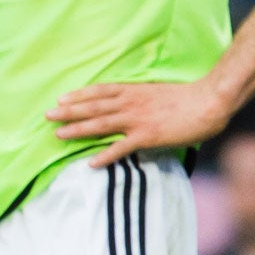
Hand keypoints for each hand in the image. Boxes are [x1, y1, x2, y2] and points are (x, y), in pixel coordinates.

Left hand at [46, 79, 233, 167]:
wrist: (208, 102)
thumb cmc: (186, 97)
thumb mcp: (156, 91)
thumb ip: (139, 98)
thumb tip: (127, 104)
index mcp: (133, 91)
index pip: (99, 91)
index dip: (78, 95)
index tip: (60, 99)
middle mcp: (130, 103)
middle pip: (93, 107)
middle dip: (68, 111)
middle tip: (47, 115)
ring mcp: (137, 120)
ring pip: (100, 124)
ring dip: (78, 130)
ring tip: (58, 135)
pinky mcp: (147, 136)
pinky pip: (121, 147)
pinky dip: (105, 155)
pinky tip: (91, 162)